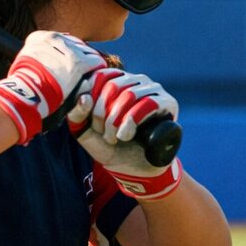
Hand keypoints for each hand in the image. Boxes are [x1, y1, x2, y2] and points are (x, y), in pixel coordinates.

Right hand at [0, 31, 105, 144]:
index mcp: (39, 36)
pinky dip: (96, 70)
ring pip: (88, 51)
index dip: (66, 52)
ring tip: (85, 76)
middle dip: (78, 56)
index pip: (61, 40)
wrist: (25, 94)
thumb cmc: (22, 85)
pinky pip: (96, 61)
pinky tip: (93, 77)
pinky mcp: (79, 62)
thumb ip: (37, 56)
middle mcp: (54, 38)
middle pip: (75, 44)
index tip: (66, 62)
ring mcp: (68, 50)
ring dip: (88, 63)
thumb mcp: (24, 61)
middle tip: (78, 71)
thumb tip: (42, 58)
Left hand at [68, 68, 182, 199]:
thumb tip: (83, 97)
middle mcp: (135, 80)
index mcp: (115, 80)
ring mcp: (153, 89)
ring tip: (114, 138)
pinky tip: (126, 136)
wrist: (136, 169)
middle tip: (104, 135)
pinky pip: (148, 103)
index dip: (91, 100)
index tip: (90, 123)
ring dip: (116, 121)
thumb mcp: (86, 132)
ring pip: (129, 95)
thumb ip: (78, 115)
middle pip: (112, 86)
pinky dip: (132, 121)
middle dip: (102, 114)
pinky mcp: (168, 102)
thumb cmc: (111, 146)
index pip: (99, 76)